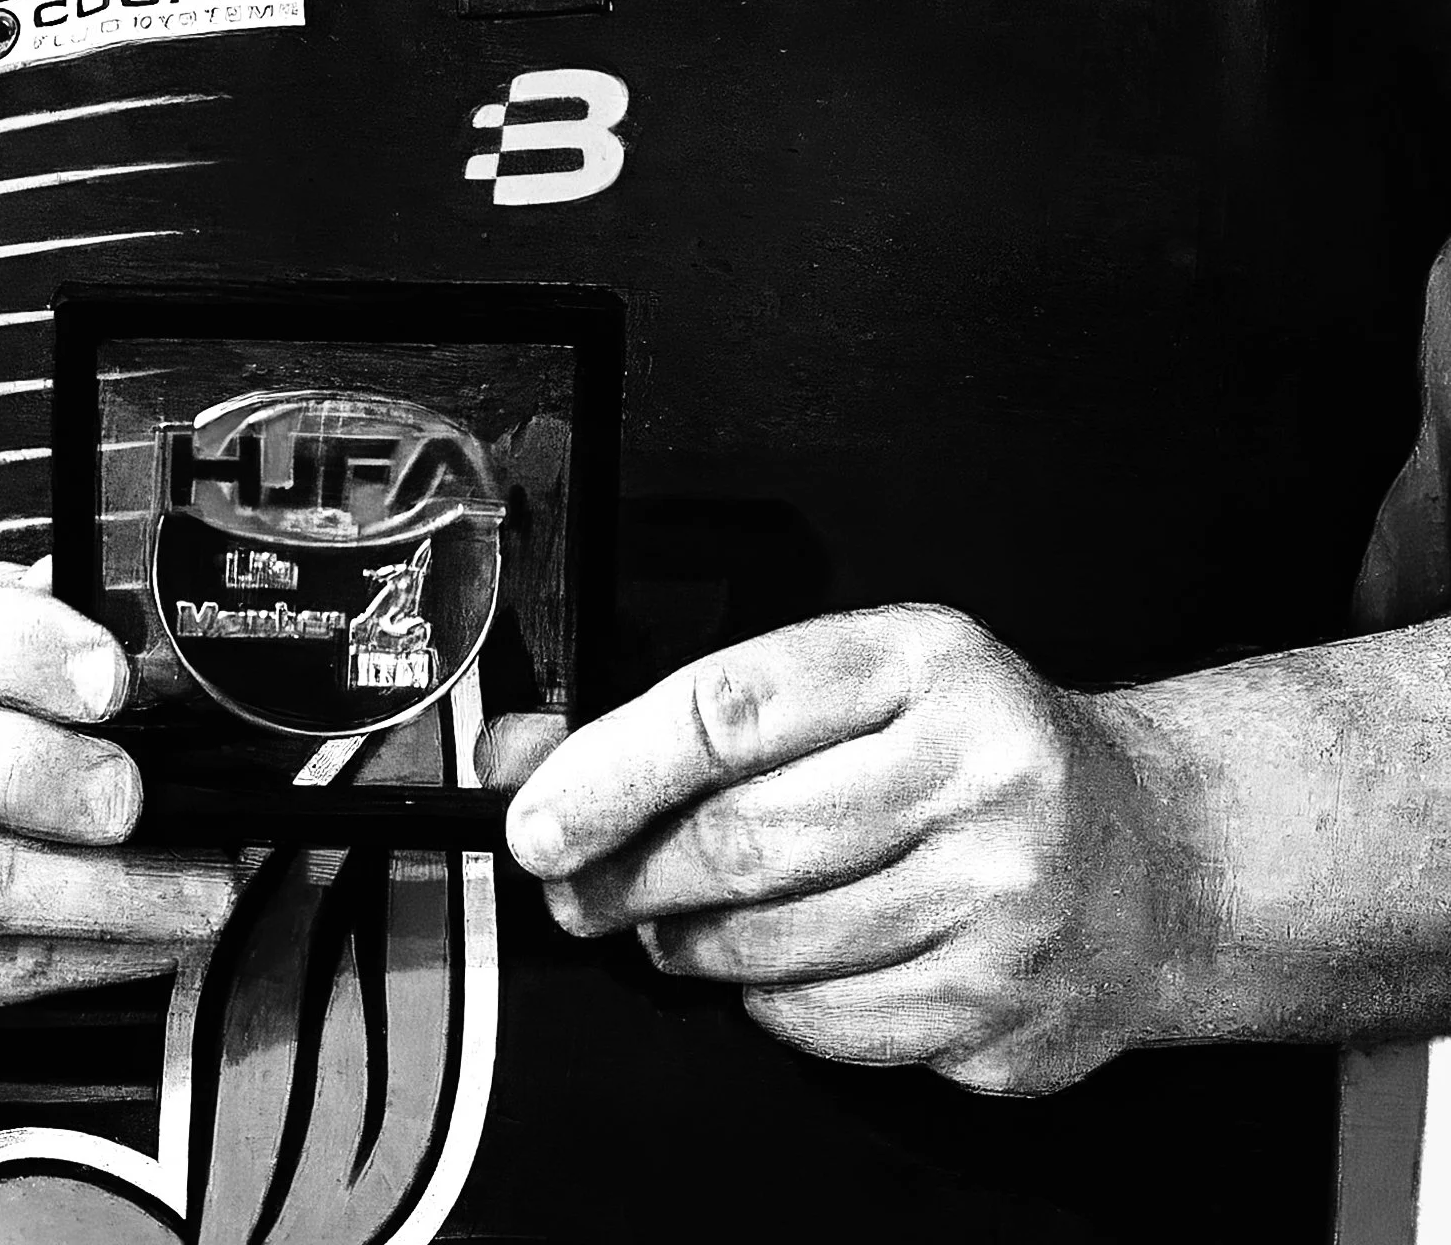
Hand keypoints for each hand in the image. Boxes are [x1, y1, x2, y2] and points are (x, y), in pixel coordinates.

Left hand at [503, 604, 1197, 1094]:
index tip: (535, 814)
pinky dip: (771, 1004)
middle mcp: (976, 774)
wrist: (1158, 854)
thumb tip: (531, 753)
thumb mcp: (863, 679)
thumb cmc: (982, 749)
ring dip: (687, 946)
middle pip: (742, 841)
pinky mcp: (1006, 1012)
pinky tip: (776, 968)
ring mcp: (1002, 902)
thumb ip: (700, 711)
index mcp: (926, 663)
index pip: (729, 710)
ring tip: (670, 924)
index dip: (608, 771)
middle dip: (629, 875)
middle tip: (579, 886)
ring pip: (774, 947)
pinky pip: (831, 1026)